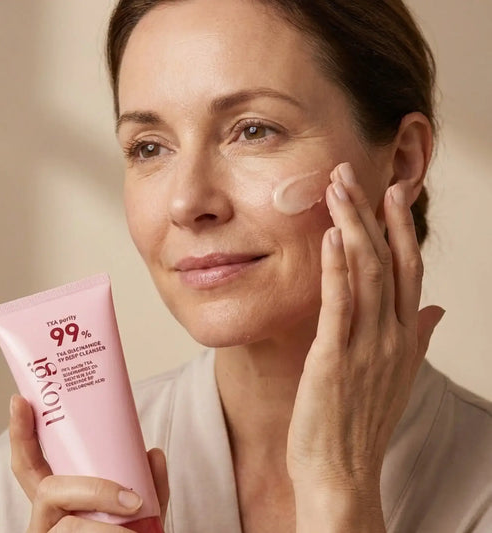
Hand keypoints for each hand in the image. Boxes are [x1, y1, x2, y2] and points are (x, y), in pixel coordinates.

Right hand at [9, 394, 169, 531]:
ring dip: (108, 529)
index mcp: (60, 497)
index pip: (32, 463)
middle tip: (134, 501)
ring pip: (67, 526)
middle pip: (47, 490)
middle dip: (91, 490)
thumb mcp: (145, 505)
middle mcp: (46, 517)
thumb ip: (151, 480)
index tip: (20, 402)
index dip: (22, 434)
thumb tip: (153, 453)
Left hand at [286, 163, 444, 530]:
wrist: (343, 473)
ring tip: (337, 190)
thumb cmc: (361, 421)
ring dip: (352, 227)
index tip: (390, 193)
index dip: (400, 229)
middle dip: (371, 213)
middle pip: (386, 261)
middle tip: (352, 173)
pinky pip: (340, 305)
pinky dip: (337, 269)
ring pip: (365, 274)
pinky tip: (333, 238)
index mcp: (403, 337)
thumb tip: (434, 309)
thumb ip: (416, 337)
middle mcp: (391, 336)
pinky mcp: (335, 359)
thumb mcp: (397, 375)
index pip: (407, 270)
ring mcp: (366, 347)